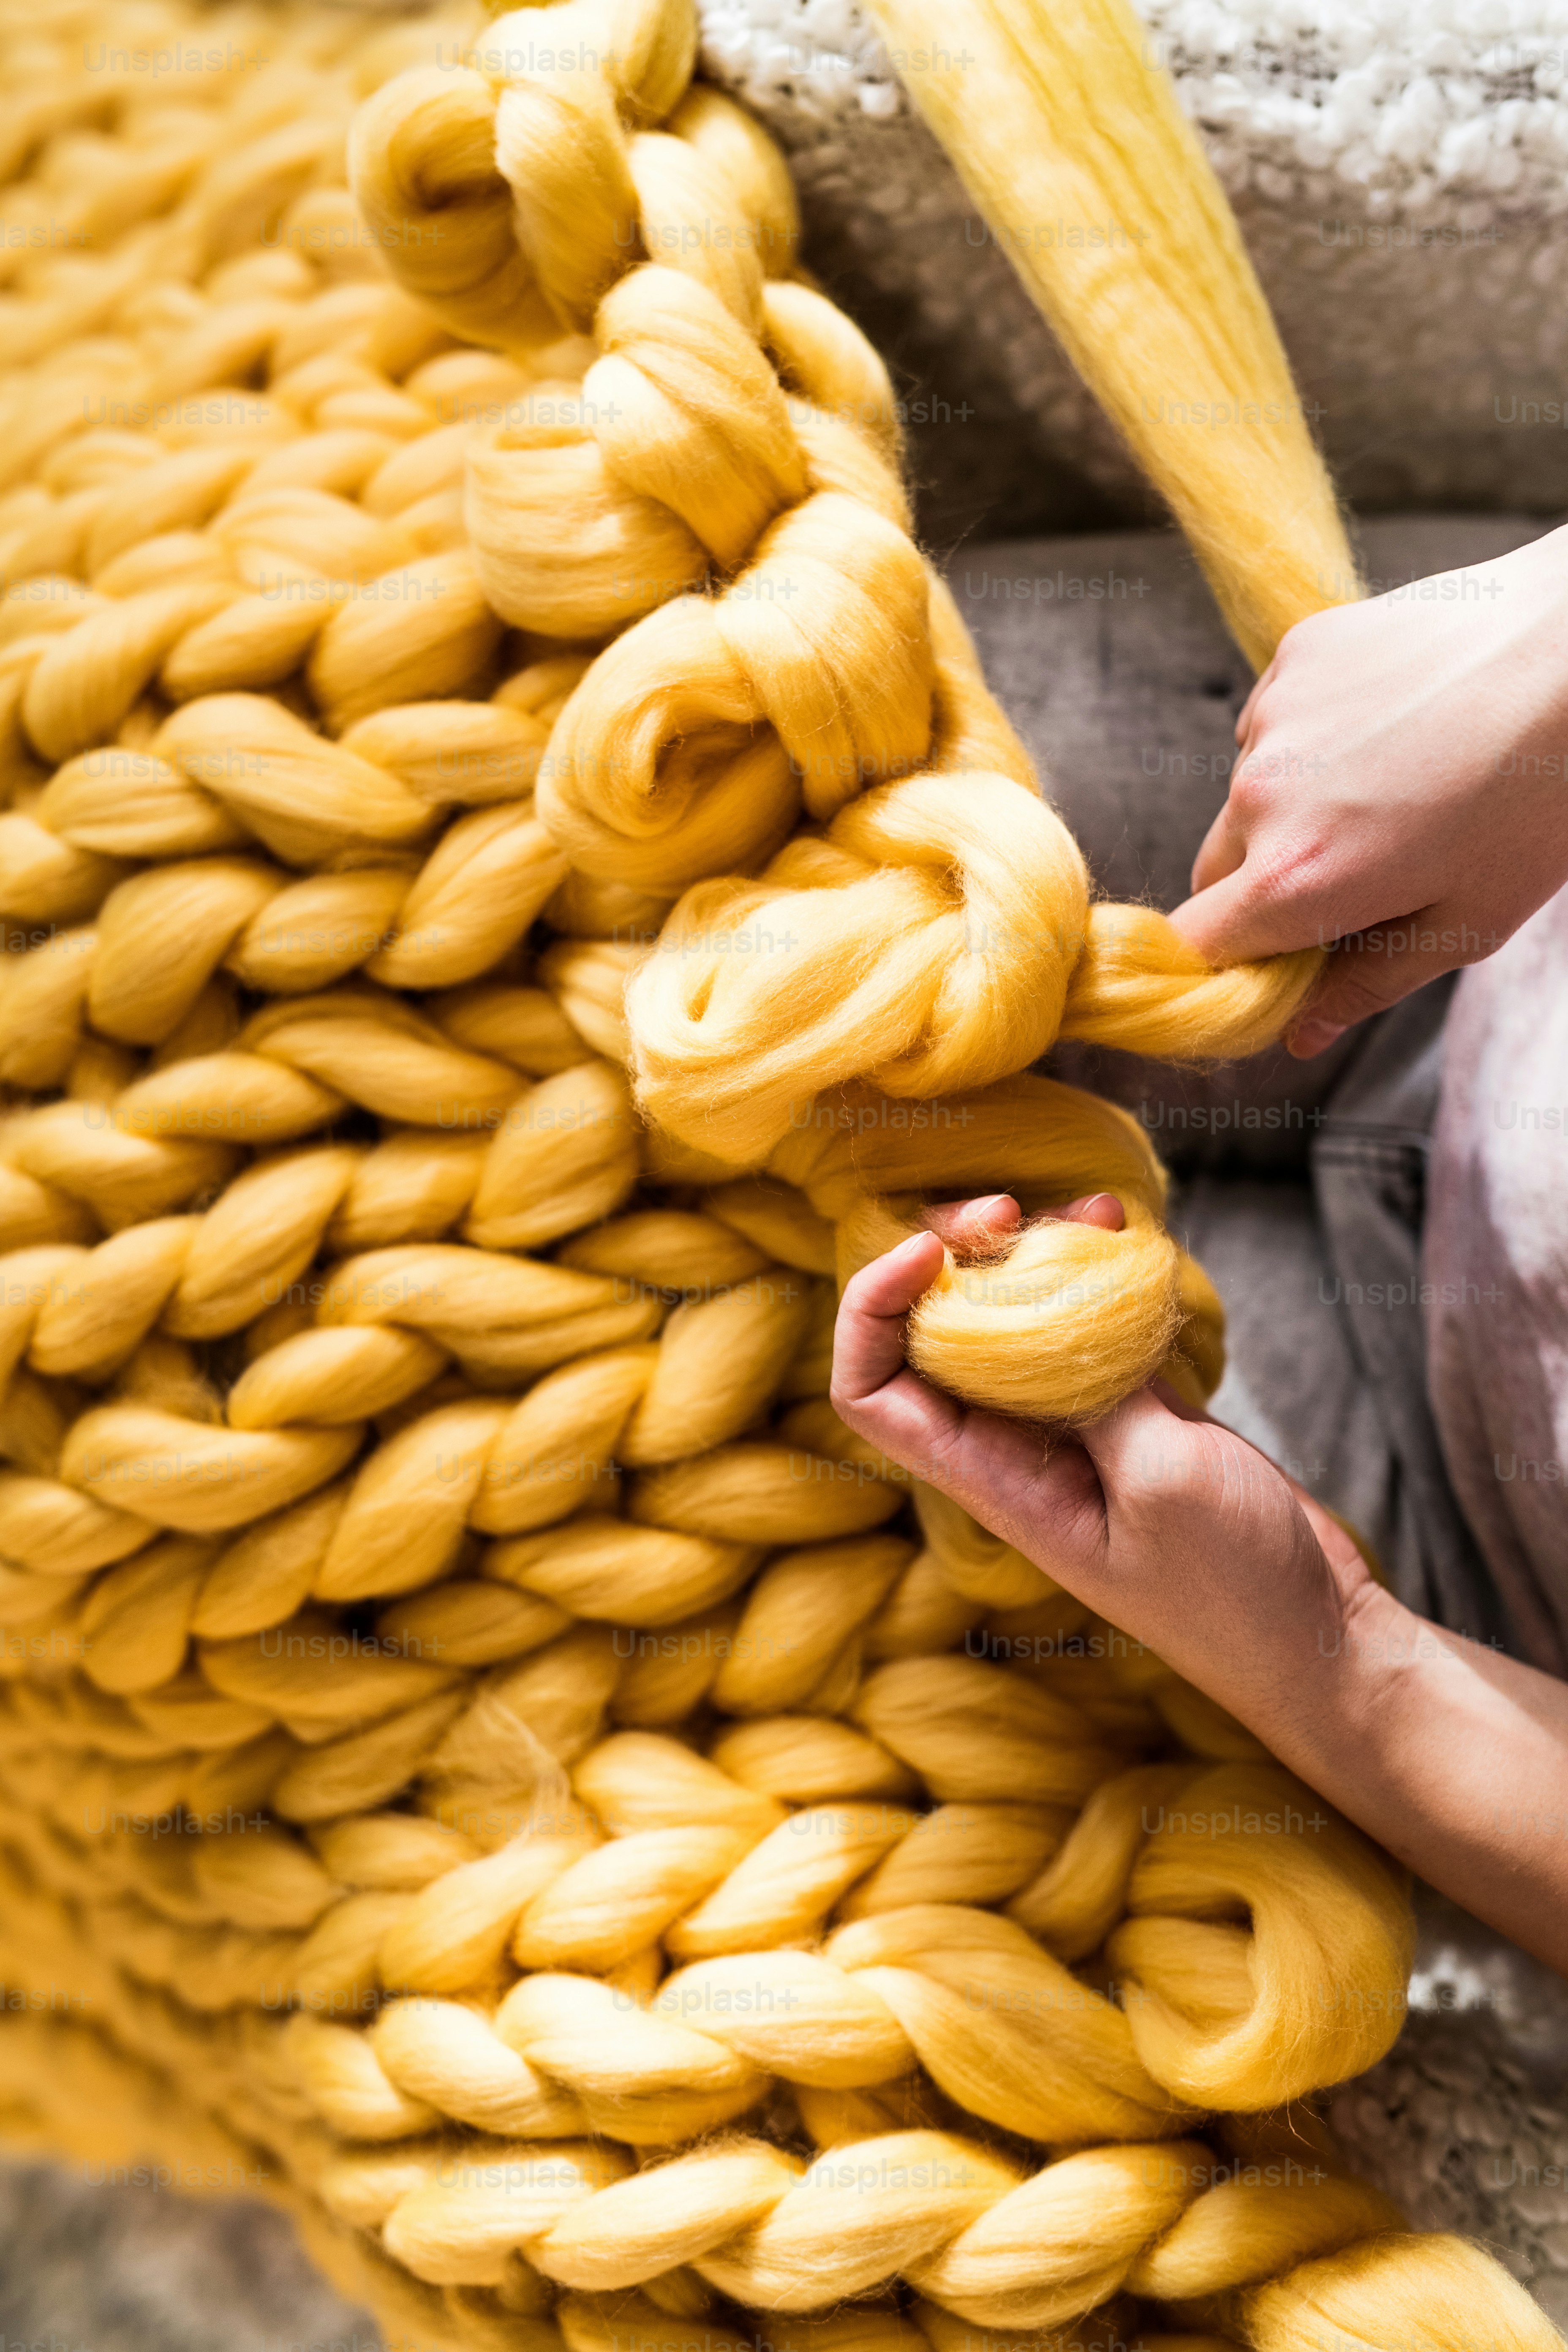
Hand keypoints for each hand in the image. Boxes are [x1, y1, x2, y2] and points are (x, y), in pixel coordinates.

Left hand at [833, 1199, 1567, 1973]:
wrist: (1320, 1639)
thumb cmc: (1235, 1585)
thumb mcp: (1161, 1476)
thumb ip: (1096, 1385)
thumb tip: (1057, 1298)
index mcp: (989, 1480)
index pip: (870, 1392)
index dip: (870, 1312)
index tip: (927, 1252)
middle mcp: (1012, 1449)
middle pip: (931, 1333)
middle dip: (953, 1254)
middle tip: (1011, 1208)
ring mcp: (1073, 1427)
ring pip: (1011, 1317)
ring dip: (1033, 1249)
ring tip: (1089, 1207)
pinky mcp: (1134, 1411)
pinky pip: (1087, 1323)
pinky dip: (1097, 1271)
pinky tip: (1125, 1229)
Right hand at [1171, 527, 1567, 1055]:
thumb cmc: (1543, 799)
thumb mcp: (1468, 920)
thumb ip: (1367, 982)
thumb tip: (1301, 1032)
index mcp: (1296, 879)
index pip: (1193, 946)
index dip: (1223, 964)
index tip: (1274, 961)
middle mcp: (1260, 796)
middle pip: (1214, 871)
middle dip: (1265, 885)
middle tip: (1362, 872)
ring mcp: (1272, 717)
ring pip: (1250, 792)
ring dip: (1294, 806)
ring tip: (1395, 784)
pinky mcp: (1295, 655)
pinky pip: (1277, 721)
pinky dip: (1315, 737)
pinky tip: (1394, 725)